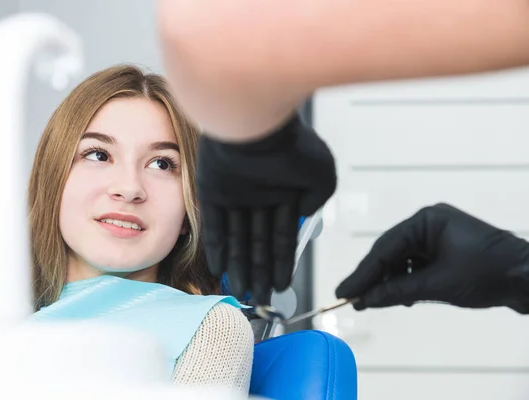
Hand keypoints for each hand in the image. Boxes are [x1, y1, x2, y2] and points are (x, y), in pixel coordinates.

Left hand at [197, 114, 336, 303]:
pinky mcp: (211, 191)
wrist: (253, 123)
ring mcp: (234, 194)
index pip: (281, 236)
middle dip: (258, 271)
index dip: (281, 262)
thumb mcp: (321, 175)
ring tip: (242, 291)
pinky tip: (220, 270)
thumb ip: (317, 199)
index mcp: (284, 192)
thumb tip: (305, 213)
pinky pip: (214, 226)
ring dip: (239, 266)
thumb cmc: (290, 145)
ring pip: (237, 239)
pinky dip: (217, 248)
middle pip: (257, 242)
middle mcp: (259, 195)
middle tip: (259, 297)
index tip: (281, 285)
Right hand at [336, 203, 528, 313]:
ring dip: (390, 281)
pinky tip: (401, 296)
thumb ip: (397, 290)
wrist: (528, 278)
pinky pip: (416, 264)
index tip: (344, 291)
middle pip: (390, 252)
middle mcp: (428, 223)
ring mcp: (437, 236)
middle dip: (374, 277)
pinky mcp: (445, 250)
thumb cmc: (486, 274)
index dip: (363, 272)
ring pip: (402, 260)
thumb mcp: (437, 284)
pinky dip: (406, 280)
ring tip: (377, 301)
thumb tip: (365, 300)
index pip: (385, 248)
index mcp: (426, 220)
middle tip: (352, 297)